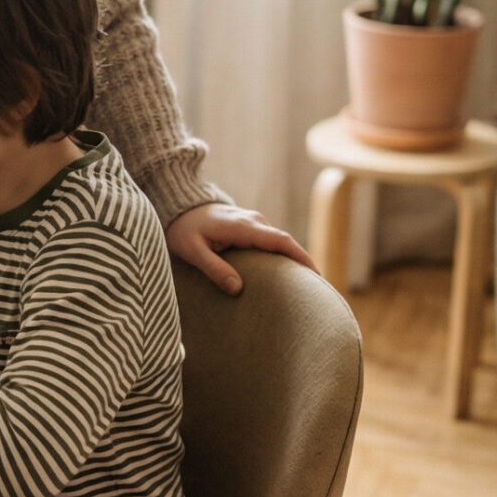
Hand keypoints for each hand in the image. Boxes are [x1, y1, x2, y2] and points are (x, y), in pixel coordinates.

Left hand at [166, 202, 314, 294]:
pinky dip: (281, 258)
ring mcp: (254, 222)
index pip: (281, 241)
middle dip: (304, 263)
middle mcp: (254, 221)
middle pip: (286, 243)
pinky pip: (271, 243)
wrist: (178, 205)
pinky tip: (284, 276)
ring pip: (280, 243)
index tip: (316, 275)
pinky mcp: (251, 228)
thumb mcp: (192, 250)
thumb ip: (214, 268)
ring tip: (305, 288)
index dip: (301, 257)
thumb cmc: (183, 229)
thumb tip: (238, 289)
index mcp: (243, 227)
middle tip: (318, 290)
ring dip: (293, 261)